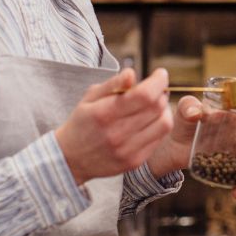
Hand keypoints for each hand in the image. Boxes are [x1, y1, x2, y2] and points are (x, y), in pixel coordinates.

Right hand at [55, 68, 173, 183]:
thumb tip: (132, 73)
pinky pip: (159, 139)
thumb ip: (113, 83)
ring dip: (164, 109)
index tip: (160, 74)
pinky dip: (159, 125)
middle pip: (156, 108)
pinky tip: (150, 121)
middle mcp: (117, 134)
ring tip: (154, 105)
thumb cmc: (82, 122)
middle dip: (161, 93)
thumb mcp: (90, 98)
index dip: (158, 81)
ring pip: (164, 124)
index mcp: (104, 114)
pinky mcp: (134, 161)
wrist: (71, 159)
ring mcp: (127, 150)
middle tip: (155, 89)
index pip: (144, 95)